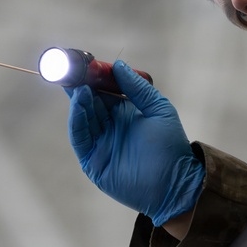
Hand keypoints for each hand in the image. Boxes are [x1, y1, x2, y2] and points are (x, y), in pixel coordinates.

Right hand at [66, 60, 204, 226]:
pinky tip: (79, 104)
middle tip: (72, 70)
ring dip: (79, 102)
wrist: (174, 183)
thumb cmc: (170, 147)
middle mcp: (110, 127)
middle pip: (89, 104)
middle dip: (80, 88)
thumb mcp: (159, 109)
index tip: (85, 64)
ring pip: (83, 119)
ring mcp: (100, 144)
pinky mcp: (93, 161)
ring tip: (78, 86)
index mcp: (124, 114)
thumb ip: (137, 88)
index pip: (103, 93)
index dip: (94, 79)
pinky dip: (77, 121)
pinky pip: (80, 138)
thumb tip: (119, 65)